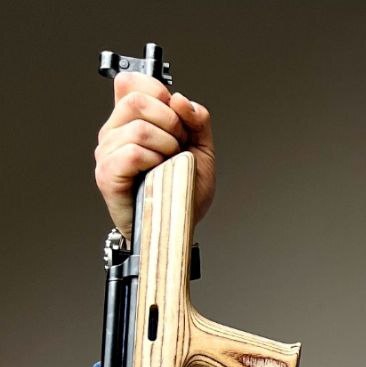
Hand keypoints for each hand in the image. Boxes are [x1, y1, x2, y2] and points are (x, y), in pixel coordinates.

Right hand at [94, 71, 214, 239]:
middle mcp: (114, 132)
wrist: (176, 228)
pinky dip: (154, 161)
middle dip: (169, 121)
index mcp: (131, 120)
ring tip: (169, 164)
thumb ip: (198, 120)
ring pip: (138, 127)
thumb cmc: (182, 192)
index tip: (176, 116)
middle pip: (136, 100)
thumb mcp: (201, 150)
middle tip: (178, 145)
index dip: (158, 92)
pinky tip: (157, 174)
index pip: (132, 82)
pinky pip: (132, 153)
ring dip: (166, 146)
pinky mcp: (107, 174)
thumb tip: (181, 99)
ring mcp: (107, 152)